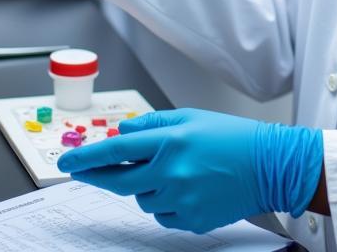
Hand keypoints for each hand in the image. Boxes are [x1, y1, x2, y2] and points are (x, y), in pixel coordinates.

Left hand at [57, 108, 322, 233]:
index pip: (117, 149)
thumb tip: (124, 133)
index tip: (68, 162)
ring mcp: (181, 199)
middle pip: (119, 182)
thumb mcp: (191, 117)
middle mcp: (171, 171)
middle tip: (83, 172)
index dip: (88, 157)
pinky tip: (188, 188)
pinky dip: (165, 203)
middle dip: (98, 177)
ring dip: (146, 186)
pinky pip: (162, 215)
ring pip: (142, 199)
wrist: (268, 165)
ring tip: (176, 171)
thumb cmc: (231, 137)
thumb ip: (154, 124)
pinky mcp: (191, 219)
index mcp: (170, 140)